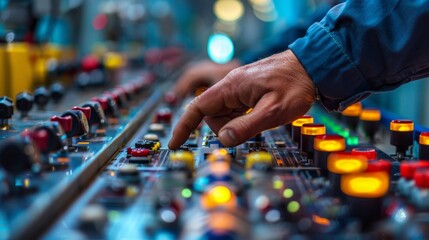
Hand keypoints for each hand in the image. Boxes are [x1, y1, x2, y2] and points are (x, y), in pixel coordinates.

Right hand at [168, 50, 315, 148]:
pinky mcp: (247, 90)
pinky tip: (261, 112)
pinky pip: (236, 108)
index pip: (198, 107)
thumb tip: (223, 139)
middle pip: (213, 114)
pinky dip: (244, 117)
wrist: (313, 66)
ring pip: (225, 113)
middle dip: (226, 127)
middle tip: (253, 124)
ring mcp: (239, 87)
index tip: (175, 143)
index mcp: (231, 87)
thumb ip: (246, 127)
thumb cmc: (295, 85)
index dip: (184, 126)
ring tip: (263, 116)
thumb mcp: (273, 111)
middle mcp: (231, 85)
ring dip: (238, 122)